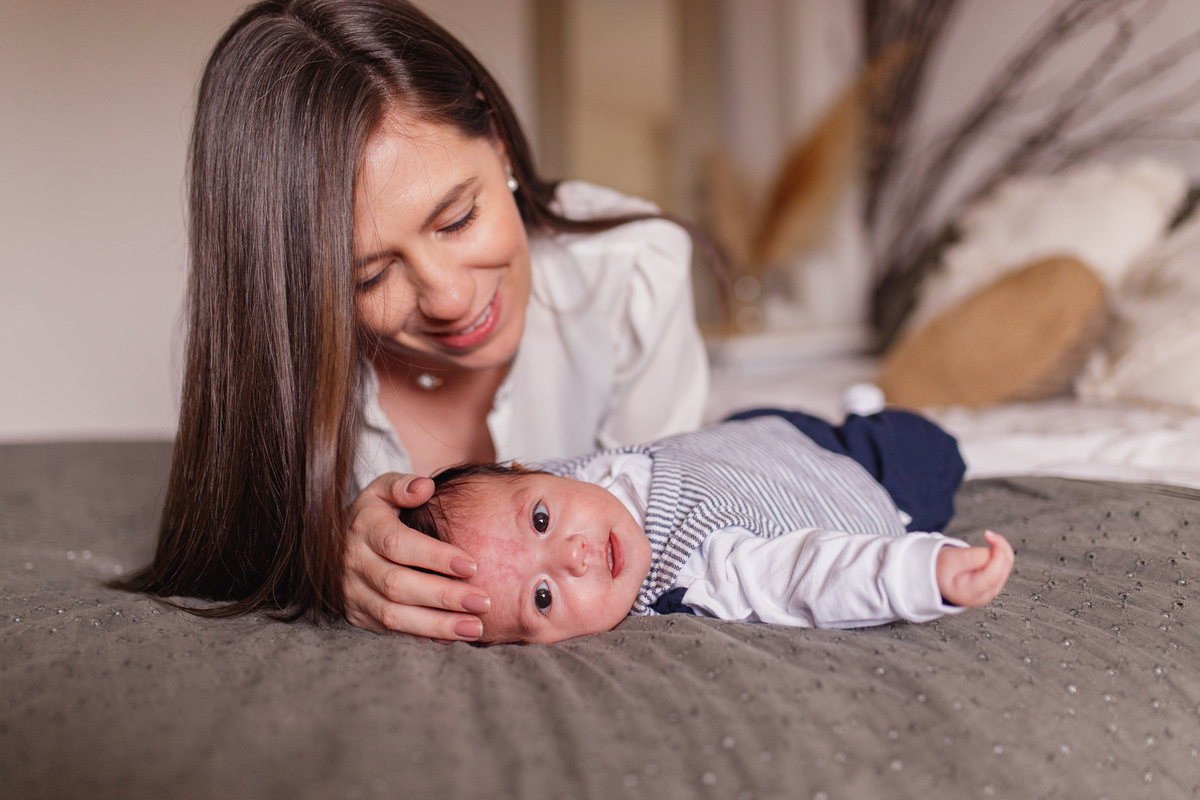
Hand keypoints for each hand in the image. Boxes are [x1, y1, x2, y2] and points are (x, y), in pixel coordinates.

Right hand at [343, 473, 489, 639]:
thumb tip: (425, 487)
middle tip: (483, 602)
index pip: (398, 544)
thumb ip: (403, 485)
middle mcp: (353, 562)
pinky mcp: (358, 614)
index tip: (472, 566)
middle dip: (443, 596)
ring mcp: (353, 592)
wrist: (337, 542)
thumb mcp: (382, 489)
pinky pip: (391, 630)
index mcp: (363, 527)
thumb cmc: (375, 513)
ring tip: (475, 627)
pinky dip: (423, 635)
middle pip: (398, 585)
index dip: (435, 557)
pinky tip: (453, 636)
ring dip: (437, 624)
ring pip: (393, 615)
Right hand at [936, 530, 1013, 607]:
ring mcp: (991, 590)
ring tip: (987, 538)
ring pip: (1006, 566)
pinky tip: (990, 547)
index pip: (992, 575)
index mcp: (969, 593)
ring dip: (1000, 549)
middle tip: (988, 534)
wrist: (937, 576)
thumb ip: (970, 557)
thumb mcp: (949, 560)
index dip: (996, 554)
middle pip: (1003, 570)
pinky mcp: (995, 582)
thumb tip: (993, 552)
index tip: (989, 536)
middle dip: (1000, 548)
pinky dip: (1000, 553)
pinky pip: (1004, 565)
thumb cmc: (940, 569)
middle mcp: (984, 595)